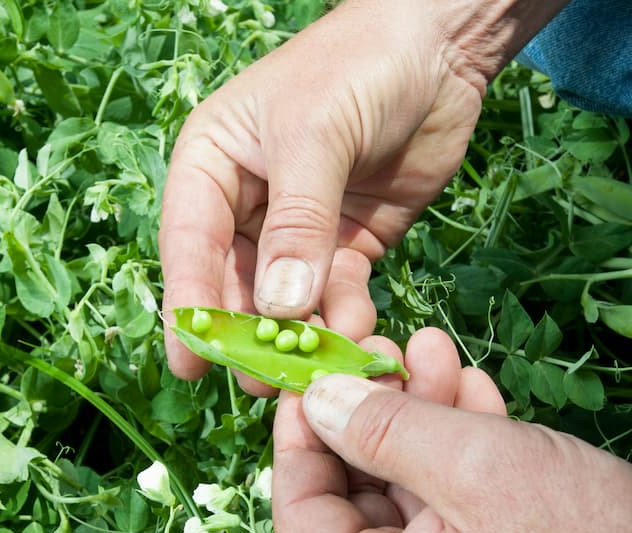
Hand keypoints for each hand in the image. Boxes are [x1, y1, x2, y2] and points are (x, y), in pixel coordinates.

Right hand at [159, 0, 568, 385]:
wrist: (442, 50)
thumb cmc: (357, 70)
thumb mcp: (316, 139)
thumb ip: (297, 225)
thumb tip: (279, 309)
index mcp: (212, 166)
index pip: (190, 244)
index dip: (189, 306)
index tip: (190, 364)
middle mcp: (245, 203)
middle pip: (234, 283)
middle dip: (249, 333)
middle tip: (263, 381)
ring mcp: (296, 229)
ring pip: (285, 299)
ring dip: (299, 336)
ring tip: (316, 371)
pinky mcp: (346, 244)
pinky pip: (335, 294)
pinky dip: (344, 318)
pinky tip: (358, 336)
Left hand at [272, 328, 631, 532]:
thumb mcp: (474, 467)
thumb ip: (382, 430)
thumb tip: (315, 400)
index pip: (302, 516)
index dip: (299, 438)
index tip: (309, 375)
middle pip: (358, 497)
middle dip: (374, 413)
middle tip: (382, 348)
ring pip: (411, 491)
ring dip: (422, 417)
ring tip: (433, 347)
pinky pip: (455, 504)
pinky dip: (461, 447)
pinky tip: (471, 387)